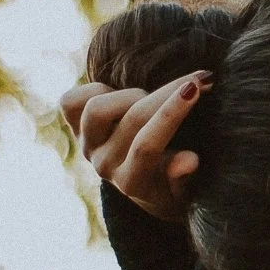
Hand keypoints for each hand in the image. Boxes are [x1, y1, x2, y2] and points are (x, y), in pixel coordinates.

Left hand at [59, 72, 210, 222]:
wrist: (145, 188)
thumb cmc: (173, 185)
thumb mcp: (184, 191)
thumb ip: (183, 177)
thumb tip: (189, 160)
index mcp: (132, 184)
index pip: (147, 146)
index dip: (171, 114)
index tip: (197, 87)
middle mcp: (105, 166)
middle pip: (131, 120)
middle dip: (168, 93)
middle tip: (198, 78)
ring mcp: (88, 146)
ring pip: (97, 109)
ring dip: (131, 95)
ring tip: (151, 98)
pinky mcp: (74, 129)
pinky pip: (71, 101)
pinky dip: (93, 90)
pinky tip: (118, 94)